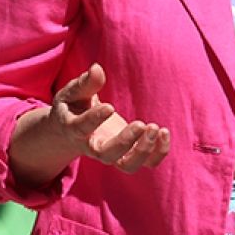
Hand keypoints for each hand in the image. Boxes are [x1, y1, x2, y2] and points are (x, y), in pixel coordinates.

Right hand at [51, 64, 170, 172]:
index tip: (110, 107)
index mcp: (74, 130)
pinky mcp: (129, 153)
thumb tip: (97, 69)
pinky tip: (164, 132)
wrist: (70, 133)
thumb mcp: (72, 93)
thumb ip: (85, 83)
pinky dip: (158, 152)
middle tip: (141, 123)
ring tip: (155, 128)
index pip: (82, 128)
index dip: (95, 119)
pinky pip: (147, 162)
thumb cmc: (73, 107)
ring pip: (128, 165)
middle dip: (126, 142)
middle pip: (108, 155)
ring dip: (144, 150)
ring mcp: (113, 154)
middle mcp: (94, 147)